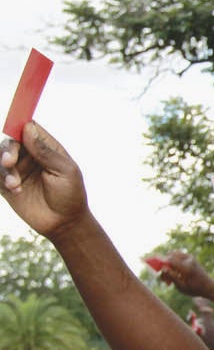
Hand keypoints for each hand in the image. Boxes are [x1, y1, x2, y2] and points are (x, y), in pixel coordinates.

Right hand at [0, 123, 88, 239]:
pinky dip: (1, 179)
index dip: (19, 126)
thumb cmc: (71, 195)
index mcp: (47, 148)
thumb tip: (28, 128)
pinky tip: (15, 190)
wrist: (64, 223)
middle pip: (10, 142)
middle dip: (7, 150)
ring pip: (0, 158)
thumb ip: (46, 151)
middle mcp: (30, 156)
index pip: (28, 129)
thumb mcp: (64, 171)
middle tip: (9, 162)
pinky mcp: (7, 185)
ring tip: (14, 184)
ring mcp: (18, 170)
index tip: (15, 133)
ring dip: (4, 169)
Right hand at [159, 251, 213, 296]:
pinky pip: (178, 255)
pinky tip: (175, 273)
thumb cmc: (194, 289)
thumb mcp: (181, 286)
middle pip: (170, 255)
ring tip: (171, 276)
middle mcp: (189, 260)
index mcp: (187, 268)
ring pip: (173, 254)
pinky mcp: (191, 257)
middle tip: (166, 278)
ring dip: (169, 263)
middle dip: (165, 265)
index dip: (162, 265)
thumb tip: (163, 268)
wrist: (208, 286)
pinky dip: (174, 262)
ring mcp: (190, 257)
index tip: (162, 275)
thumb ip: (171, 276)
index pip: (169, 260)